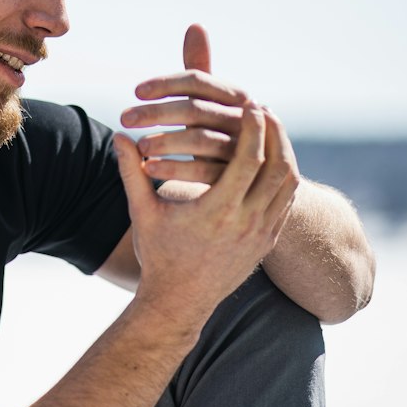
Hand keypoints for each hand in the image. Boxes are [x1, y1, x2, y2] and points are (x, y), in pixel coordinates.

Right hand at [113, 26, 299, 324]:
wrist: (178, 302)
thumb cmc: (158, 255)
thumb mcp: (142, 213)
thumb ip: (132, 172)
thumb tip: (118, 136)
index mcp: (219, 211)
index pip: (249, 159)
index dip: (253, 128)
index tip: (252, 103)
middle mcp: (247, 222)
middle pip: (279, 167)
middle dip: (275, 134)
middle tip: (265, 110)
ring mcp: (262, 235)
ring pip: (288, 185)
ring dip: (284, 154)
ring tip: (272, 132)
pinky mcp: (267, 243)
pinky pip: (285, 203)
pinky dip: (283, 178)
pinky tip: (271, 162)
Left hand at [120, 25, 298, 193]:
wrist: (252, 178)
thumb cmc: (223, 130)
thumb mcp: (211, 101)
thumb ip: (200, 68)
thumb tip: (196, 25)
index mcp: (237, 96)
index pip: (198, 80)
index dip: (166, 83)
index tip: (136, 91)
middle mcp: (244, 120)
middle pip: (196, 109)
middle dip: (157, 113)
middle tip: (124, 117)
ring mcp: (244, 150)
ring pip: (201, 140)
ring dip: (165, 141)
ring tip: (138, 146)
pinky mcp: (236, 179)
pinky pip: (203, 171)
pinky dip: (174, 168)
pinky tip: (147, 168)